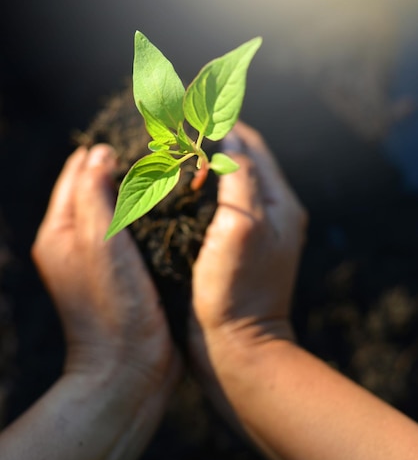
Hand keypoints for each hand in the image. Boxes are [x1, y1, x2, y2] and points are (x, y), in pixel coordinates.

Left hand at [32, 144, 179, 398]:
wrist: (130, 370)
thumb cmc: (111, 306)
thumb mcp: (98, 243)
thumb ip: (94, 193)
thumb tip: (99, 151)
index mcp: (60, 231)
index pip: (77, 173)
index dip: (104, 149)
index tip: (136, 130)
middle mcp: (77, 242)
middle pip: (97, 189)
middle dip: (125, 166)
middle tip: (162, 145)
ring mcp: (102, 259)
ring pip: (120, 209)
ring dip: (141, 190)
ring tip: (173, 167)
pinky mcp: (128, 273)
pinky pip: (137, 231)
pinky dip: (152, 214)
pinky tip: (177, 205)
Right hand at [189, 121, 306, 386]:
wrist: (236, 349)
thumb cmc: (239, 288)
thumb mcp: (243, 224)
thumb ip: (240, 175)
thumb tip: (229, 134)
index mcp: (280, 202)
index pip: (250, 145)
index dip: (222, 123)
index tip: (189, 110)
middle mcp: (269, 212)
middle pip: (238, 161)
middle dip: (206, 142)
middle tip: (171, 130)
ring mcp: (250, 232)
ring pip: (223, 184)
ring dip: (198, 167)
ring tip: (166, 153)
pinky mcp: (229, 249)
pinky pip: (212, 208)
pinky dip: (193, 193)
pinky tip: (170, 191)